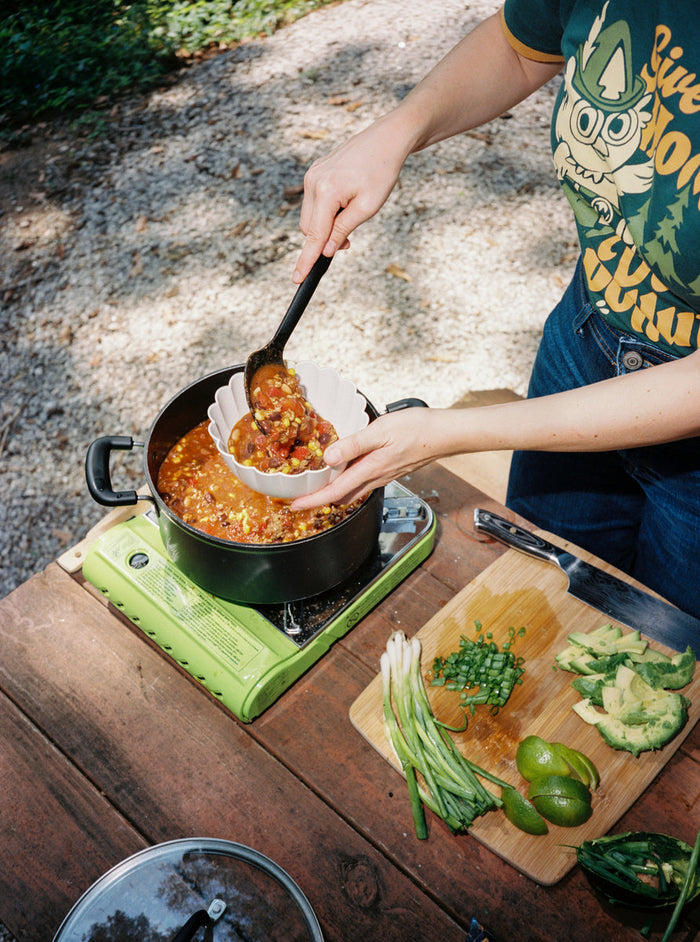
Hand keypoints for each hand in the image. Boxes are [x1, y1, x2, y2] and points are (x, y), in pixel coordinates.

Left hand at [291, 407, 438, 509]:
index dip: (312, 500)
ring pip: (353, 492)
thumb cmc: (416, 428)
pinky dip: (348, 483)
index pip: (335, 492)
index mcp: (370, 469)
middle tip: (300, 498)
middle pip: (341, 497)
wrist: (443, 434)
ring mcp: (384, 476)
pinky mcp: (389, 470)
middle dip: (320, 500)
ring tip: (317, 487)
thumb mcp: (380, 431)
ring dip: (334, 493)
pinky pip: (363, 483)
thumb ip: (353, 445)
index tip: (295, 505)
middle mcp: (376, 478)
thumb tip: (328, 458)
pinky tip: (344, 470)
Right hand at [293, 116, 411, 282]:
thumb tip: (326, 250)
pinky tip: (345, 204)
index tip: (297, 279)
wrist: (386, 139)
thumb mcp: (368, 207)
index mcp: (326, 191)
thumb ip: (344, 230)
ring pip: (310, 216)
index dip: (306, 260)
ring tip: (351, 216)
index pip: (313, 235)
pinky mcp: (315, 172)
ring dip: (325, 227)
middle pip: (308, 228)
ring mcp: (312, 175)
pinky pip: (314, 202)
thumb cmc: (381, 172)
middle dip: (324, 241)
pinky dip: (325, 213)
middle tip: (349, 242)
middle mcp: (313, 182)